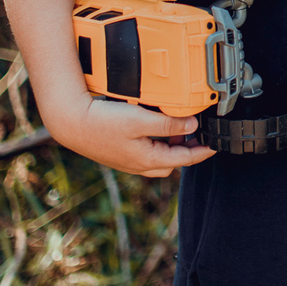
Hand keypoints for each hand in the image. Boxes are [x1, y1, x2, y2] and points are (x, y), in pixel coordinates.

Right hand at [46, 92, 215, 176]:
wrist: (70, 122)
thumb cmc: (102, 123)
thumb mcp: (141, 121)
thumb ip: (169, 125)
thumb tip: (193, 126)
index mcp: (148, 160)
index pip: (185, 160)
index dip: (203, 152)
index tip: (216, 144)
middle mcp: (139, 164)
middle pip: (174, 161)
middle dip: (189, 150)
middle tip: (200, 132)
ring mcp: (128, 159)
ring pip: (160, 157)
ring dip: (173, 144)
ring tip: (181, 125)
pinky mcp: (120, 151)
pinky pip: (147, 150)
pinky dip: (158, 141)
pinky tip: (157, 125)